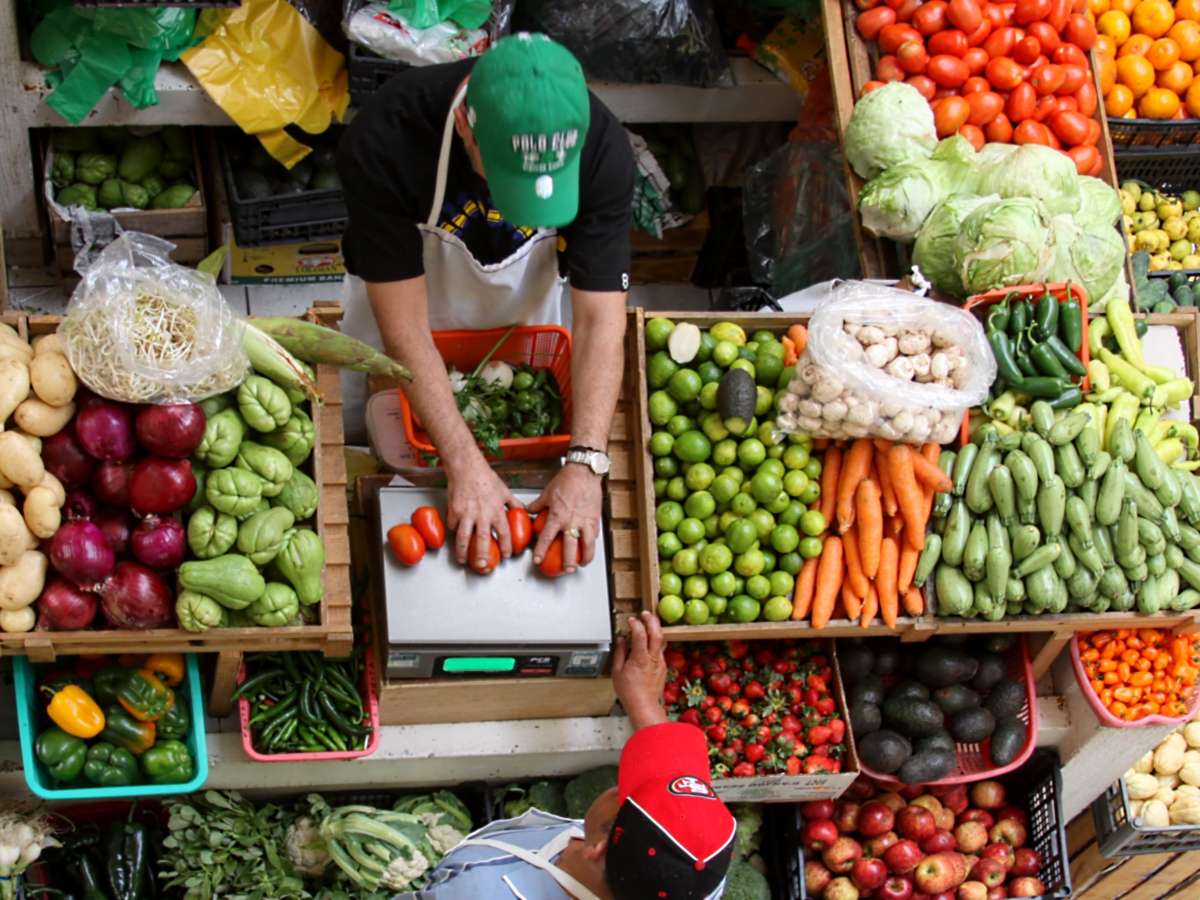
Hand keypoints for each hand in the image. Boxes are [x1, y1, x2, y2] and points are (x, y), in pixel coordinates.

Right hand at [445, 453, 520, 565]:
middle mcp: (482, 514)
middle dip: (483, 555)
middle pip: (483, 539)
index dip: (506, 546)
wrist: (466, 468)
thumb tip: (524, 512)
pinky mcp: (454, 511)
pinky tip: (456, 534)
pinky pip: (454, 525)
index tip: (506, 555)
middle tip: (483, 566)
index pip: (504, 533)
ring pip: (464, 537)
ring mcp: (466, 513)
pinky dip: (454, 531)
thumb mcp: (504, 491)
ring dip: (463, 551)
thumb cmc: (486, 478)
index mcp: (496, 510)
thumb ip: (513, 504)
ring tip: (463, 560)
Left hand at [530, 464, 601, 572]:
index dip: (541, 551)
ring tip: (582, 564)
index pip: (547, 538)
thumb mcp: (547, 493)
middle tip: (567, 570)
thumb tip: (528, 511)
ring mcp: (585, 521)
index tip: (537, 560)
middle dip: (568, 562)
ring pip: (587, 545)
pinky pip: (594, 535)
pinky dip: (592, 543)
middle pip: (570, 548)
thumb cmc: (566, 481)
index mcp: (557, 516)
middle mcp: (571, 521)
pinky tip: (590, 548)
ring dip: (585, 557)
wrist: (585, 472)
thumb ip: (537, 505)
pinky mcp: (596, 519)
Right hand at [612, 612, 667, 729]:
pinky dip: (655, 642)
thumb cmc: (629, 692)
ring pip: (661, 641)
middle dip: (652, 620)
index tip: (631, 620)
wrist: (644, 706)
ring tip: (649, 623)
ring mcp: (660, 662)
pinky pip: (660, 650)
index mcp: (640, 659)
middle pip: (657, 633)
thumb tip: (621, 641)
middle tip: (645, 614)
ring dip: (656, 630)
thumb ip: (620, 653)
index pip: (640, 635)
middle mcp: (653, 658)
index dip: (636, 624)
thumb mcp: (617, 672)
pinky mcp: (663, 667)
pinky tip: (649, 642)